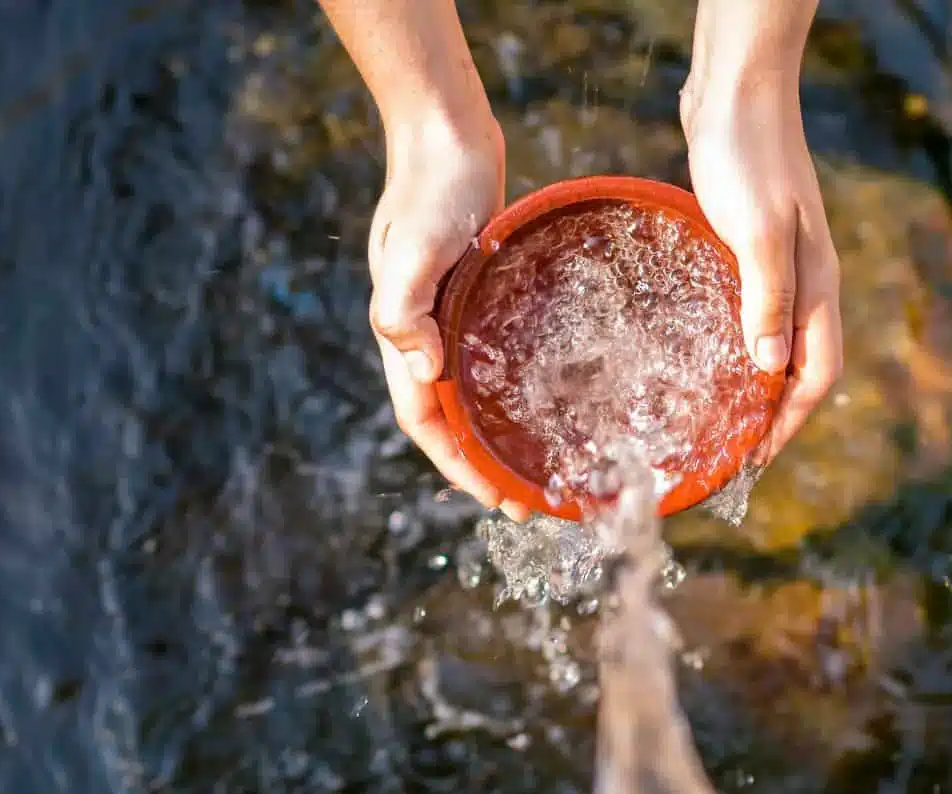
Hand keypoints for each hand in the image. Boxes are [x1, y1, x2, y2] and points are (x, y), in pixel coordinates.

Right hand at [368, 116, 528, 517]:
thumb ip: (404, 308)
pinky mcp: (476, 292)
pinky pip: (492, 354)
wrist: (446, 134)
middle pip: (450, 417)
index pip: (426, 420)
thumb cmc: (430, 189)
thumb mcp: (414, 248)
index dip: (458, 465)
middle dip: (484, 464)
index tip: (497, 499)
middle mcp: (424, 332)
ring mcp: (450, 312)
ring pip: (472, 390)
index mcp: (403, 333)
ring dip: (499, 431)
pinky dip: (512, 384)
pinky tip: (548, 393)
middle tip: (531, 501)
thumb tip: (422, 372)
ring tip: (540, 462)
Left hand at [682, 80, 843, 463]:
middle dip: (775, 414)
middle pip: (801, 366)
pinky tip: (702, 349)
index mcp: (816, 284)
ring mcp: (781, 262)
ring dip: (755, 381)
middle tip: (732, 451)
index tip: (755, 460)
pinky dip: (736, 341)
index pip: (818, 374)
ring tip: (718, 416)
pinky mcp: (751, 244)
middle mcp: (806, 281)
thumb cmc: (748, 156)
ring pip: (776, 340)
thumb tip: (769, 370)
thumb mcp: (757, 232)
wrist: (737, 91)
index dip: (790, 422)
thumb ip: (766, 299)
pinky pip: (752, 310)